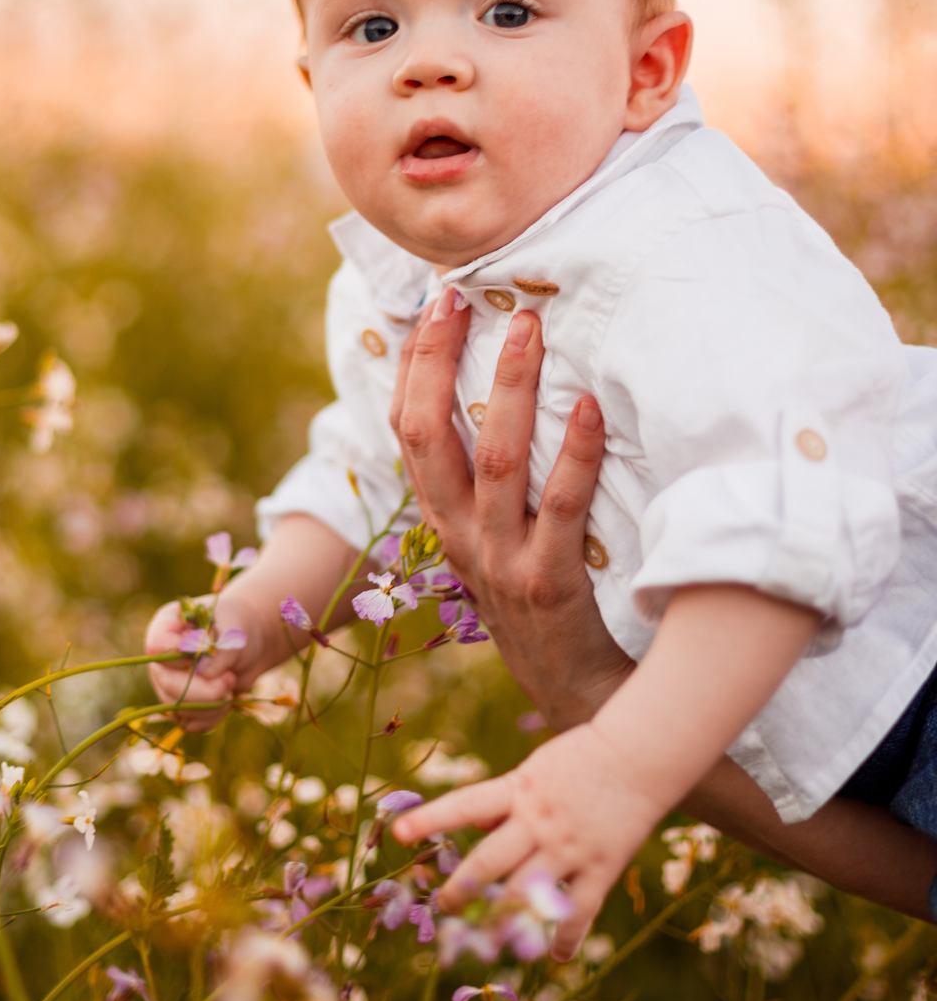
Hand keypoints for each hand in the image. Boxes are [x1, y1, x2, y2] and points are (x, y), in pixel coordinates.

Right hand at [143, 594, 267, 732]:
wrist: (248, 646)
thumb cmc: (237, 627)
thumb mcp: (233, 630)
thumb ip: (218, 649)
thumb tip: (204, 672)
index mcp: (166, 628)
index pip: (158, 647)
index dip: (182, 657)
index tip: (210, 653)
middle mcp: (161, 659)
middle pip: (167, 684)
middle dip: (204, 689)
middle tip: (229, 679)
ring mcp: (168, 684)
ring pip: (178, 709)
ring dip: (212, 704)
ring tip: (230, 684)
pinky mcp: (180, 706)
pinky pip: (189, 724)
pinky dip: (211, 718)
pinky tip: (225, 700)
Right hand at [390, 286, 630, 728]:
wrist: (578, 703)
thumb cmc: (545, 606)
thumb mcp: (500, 545)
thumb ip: (494, 485)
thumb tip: (507, 401)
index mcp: (441, 521)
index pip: (408, 431)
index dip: (414, 365)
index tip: (434, 306)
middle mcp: (458, 537)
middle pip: (429, 435)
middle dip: (441, 360)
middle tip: (461, 297)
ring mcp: (499, 563)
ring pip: (495, 461)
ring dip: (513, 389)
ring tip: (530, 328)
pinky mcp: (548, 586)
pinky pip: (561, 509)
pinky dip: (576, 455)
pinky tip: (592, 408)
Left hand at [395, 722, 667, 957]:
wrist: (640, 756)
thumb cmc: (582, 758)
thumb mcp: (535, 768)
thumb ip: (505, 800)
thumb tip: (471, 823)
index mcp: (519, 788)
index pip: (464, 804)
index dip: (430, 819)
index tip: (398, 833)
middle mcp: (539, 820)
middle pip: (489, 862)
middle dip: (460, 890)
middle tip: (443, 908)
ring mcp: (570, 847)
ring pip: (527, 894)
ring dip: (501, 921)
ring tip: (484, 939)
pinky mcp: (601, 867)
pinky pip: (578, 911)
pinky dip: (563, 938)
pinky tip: (553, 956)